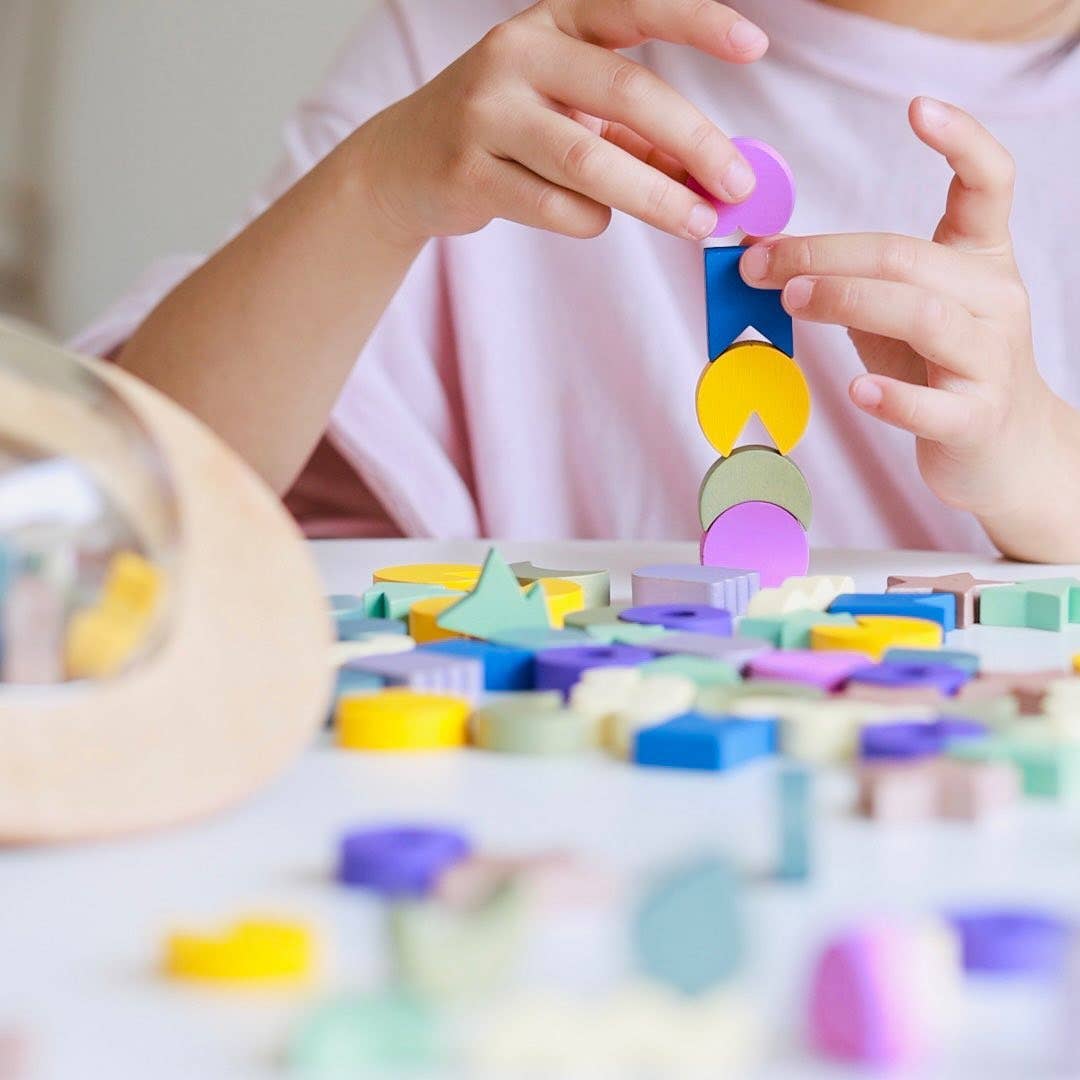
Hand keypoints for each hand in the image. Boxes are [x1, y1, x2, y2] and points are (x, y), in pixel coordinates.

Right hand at [356, 0, 767, 244]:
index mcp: (549, 22)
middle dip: (693, 144)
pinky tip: (594, 217)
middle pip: (625, 94)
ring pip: (590, 161)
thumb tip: (711, 170)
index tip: (755, 45)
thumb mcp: (565, 108)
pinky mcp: (468, 172)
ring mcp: (485, 112)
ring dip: (655, 198)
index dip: (696, 20)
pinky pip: (555, 206)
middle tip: (737, 185)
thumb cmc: (505, 130)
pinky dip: (590, 220)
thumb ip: (631, 131)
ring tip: (697, 223)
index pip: (632, 5)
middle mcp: (514, 54)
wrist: (404, 164)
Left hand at [739, 97, 1067, 539]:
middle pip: (907, 258)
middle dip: (825, 255)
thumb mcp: (895, 310)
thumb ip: (844, 276)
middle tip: (761, 264)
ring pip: (921, 316)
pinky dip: (892, 396)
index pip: (991, 185)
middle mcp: (994, 301)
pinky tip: (857, 388)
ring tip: (793, 301)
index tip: (917, 107)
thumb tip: (759, 246)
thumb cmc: (938, 367)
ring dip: (848, 302)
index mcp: (981, 262)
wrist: (1004, 448)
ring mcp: (990, 361)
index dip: (962, 140)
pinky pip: (933, 405)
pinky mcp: (975, 419)